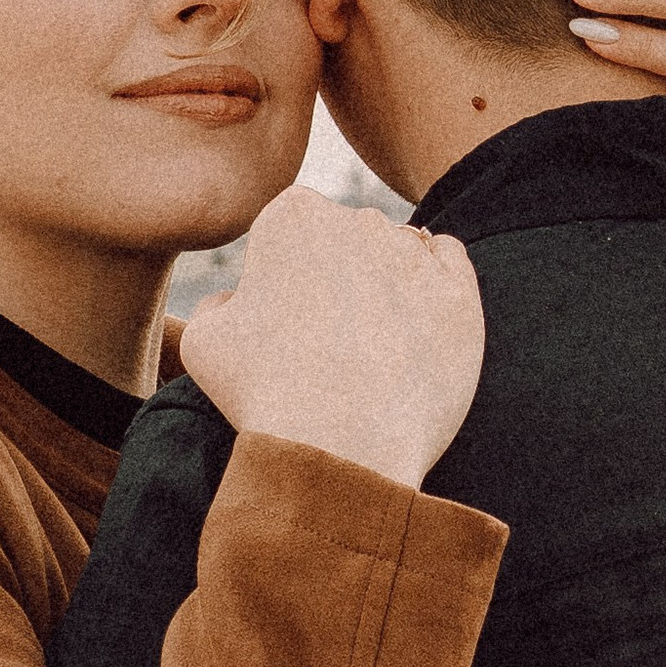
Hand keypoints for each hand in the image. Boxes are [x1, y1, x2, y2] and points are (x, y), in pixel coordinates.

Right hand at [180, 184, 485, 487]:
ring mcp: (415, 256)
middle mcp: (357, 220)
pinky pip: (450, 268)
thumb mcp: (205, 341)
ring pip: (400, 253)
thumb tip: (239, 297)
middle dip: (340, 277)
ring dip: (388, 285)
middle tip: (330, 343)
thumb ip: (218, 301)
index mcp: (292, 216)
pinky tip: (413, 331)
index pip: (294, 230)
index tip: (286, 324)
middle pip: (349, 238)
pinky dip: (435, 291)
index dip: (286, 279)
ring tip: (371, 350)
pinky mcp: (461, 295)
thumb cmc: (264, 397)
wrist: (342, 450)